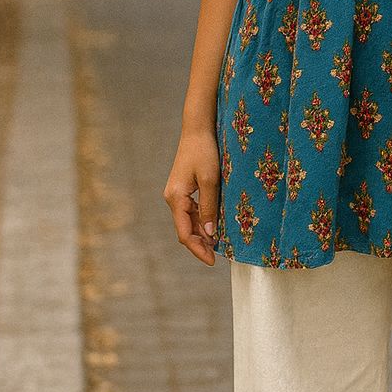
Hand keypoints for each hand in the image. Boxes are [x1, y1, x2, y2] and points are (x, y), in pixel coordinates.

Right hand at [163, 126, 220, 264]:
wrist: (198, 130)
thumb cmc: (204, 152)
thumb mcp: (210, 180)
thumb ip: (209, 208)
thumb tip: (209, 234)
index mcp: (175, 198)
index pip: (184, 233)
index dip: (198, 249)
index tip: (213, 261)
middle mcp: (173, 199)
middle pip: (185, 230)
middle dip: (201, 245)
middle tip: (219, 257)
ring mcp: (177, 195)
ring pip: (188, 222)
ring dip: (202, 234)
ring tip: (219, 245)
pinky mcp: (184, 190)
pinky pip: (192, 212)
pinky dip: (202, 222)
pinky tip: (215, 227)